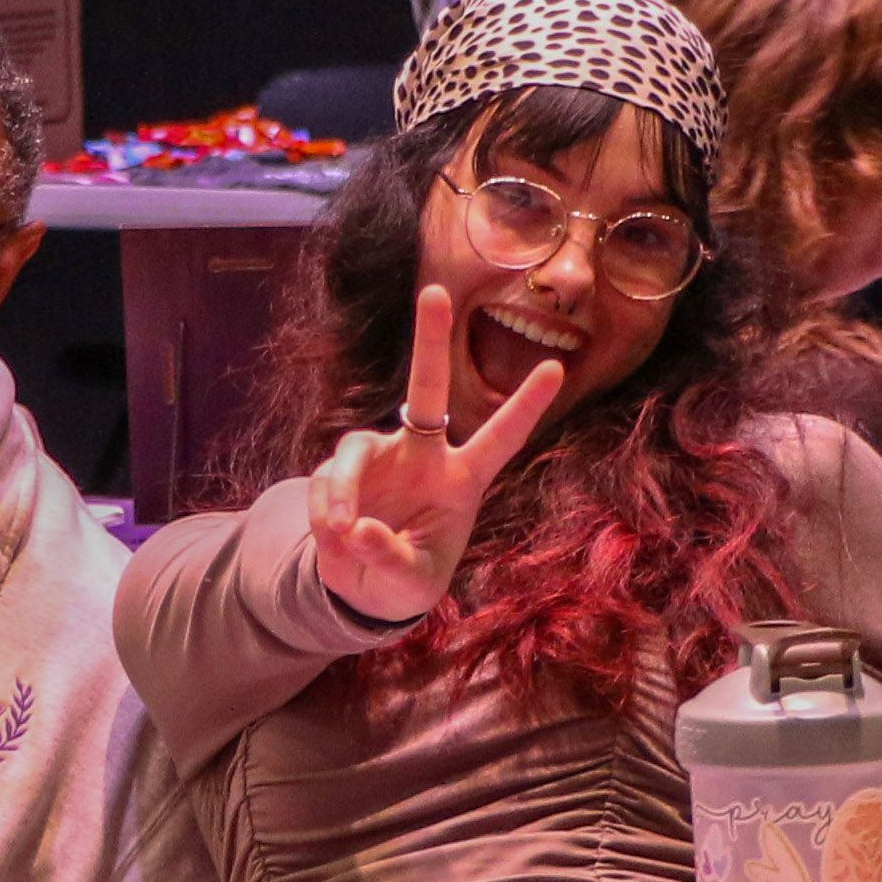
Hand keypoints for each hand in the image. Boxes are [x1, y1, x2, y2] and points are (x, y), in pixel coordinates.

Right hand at [303, 285, 565, 624]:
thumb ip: (390, 557)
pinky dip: (324, 512)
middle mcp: (421, 456)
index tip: (557, 367)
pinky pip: (325, 484)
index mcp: (461, 480)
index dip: (525, 405)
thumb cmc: (406, 581)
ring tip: (340, 529)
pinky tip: (333, 538)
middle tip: (436, 291)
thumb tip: (356, 528)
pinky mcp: (338, 471)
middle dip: (429, 339)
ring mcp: (378, 458)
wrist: (364, 590)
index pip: (500, 439)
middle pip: (425, 388)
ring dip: (342, 488)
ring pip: (354, 449)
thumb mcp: (411, 583)